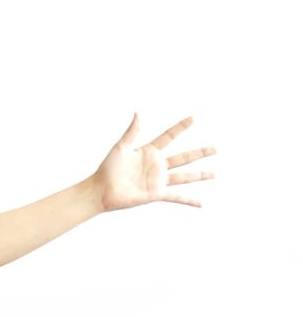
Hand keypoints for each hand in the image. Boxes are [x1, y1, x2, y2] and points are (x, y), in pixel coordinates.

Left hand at [91, 112, 217, 212]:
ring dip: (200, 175)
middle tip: (216, 148)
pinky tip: (200, 204)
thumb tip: (138, 113)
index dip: (181, 127)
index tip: (194, 118)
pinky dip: (188, 200)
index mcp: (149, 151)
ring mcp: (158, 180)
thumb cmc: (108, 168)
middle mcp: (157, 165)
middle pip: (184, 157)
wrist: (101, 190)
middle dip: (200, 153)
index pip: (169, 136)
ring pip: (184, 176)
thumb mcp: (121, 147)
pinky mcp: (156, 194)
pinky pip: (176, 196)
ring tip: (214, 174)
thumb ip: (132, 132)